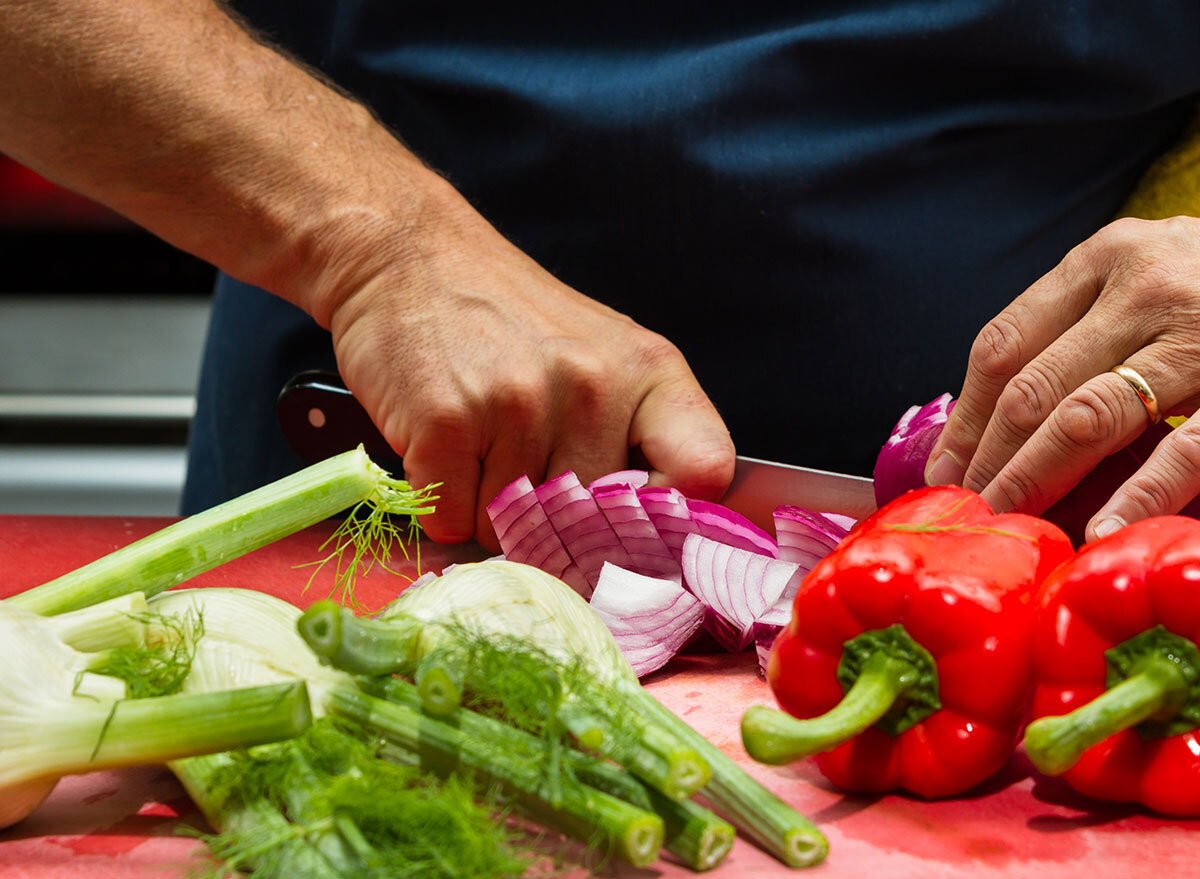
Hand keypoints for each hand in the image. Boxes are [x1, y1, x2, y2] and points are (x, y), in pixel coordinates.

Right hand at [324, 183, 735, 549]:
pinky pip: (453, 520)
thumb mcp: (600, 355)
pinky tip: (439, 445)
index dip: (674, 520)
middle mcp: (593, 386)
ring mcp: (520, 403)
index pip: (706, 470)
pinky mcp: (449, 422)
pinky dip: (440, 502)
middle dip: (551, 523)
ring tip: (475, 436)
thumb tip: (636, 551)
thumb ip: (631, 437)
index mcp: (648, 370)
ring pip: (513, 530)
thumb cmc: (506, 318)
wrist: (405, 257)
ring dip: (486, 508)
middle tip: (518, 463)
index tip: (638, 530)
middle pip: (590, 528)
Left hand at [925, 216, 1199, 540]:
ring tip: (1013, 521)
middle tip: (971, 508)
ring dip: (1038, 478)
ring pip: (1090, 417)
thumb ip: (1080, 329)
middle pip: (1033, 386)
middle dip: (991, 459)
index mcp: (1107, 257)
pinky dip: (1141, 492)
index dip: (967, 415)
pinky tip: (1105, 529)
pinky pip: (1188, 446)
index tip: (947, 466)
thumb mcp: (1145, 278)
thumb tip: (993, 428)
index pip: (1004, 344)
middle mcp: (1148, 286)